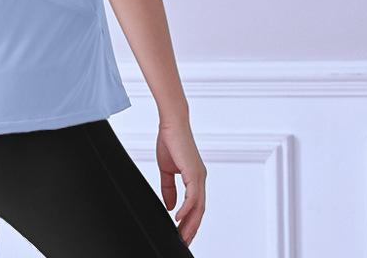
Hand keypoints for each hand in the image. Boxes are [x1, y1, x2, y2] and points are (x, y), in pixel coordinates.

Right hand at [155, 119, 205, 245]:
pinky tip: (177, 217)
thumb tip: (169, 205)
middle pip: (199, 210)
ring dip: (190, 223)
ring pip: (198, 206)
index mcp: (194, 177)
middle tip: (184, 241)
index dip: (190, 220)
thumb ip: (168, 187)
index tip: (183, 233)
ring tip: (182, 236)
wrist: (172, 123)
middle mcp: (200, 178)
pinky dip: (186, 209)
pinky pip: (192, 197)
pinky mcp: (193, 172)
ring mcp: (198, 176)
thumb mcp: (166, 169)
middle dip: (192, 227)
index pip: (195, 205)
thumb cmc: (170, 140)